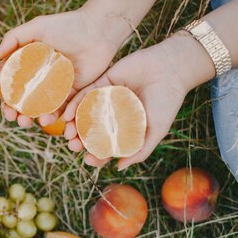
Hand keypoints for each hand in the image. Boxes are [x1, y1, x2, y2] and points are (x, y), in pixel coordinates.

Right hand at [0, 8, 130, 127]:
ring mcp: (53, 86)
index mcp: (26, 60)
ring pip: (36, 107)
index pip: (6, 76)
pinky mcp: (70, 94)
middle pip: (18, 97)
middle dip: (11, 109)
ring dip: (28, 117)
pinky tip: (47, 120)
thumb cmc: (68, 25)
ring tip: (26, 122)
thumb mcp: (38, 27)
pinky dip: (52, 117)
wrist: (99, 31)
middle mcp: (37, 75)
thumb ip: (14, 38)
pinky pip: (59, 109)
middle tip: (11, 116)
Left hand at [62, 33, 211, 169]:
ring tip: (68, 134)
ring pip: (85, 115)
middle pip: (93, 131)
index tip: (89, 160)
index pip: (108, 145)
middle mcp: (115, 115)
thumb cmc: (167, 102)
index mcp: (126, 128)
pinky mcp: (102, 82)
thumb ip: (140, 150)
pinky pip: (84, 95)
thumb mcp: (157, 131)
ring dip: (74, 126)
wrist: (171, 69)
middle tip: (73, 147)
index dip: (97, 154)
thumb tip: (118, 168)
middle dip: (81, 141)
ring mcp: (107, 99)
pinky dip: (74, 106)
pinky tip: (67, 116)